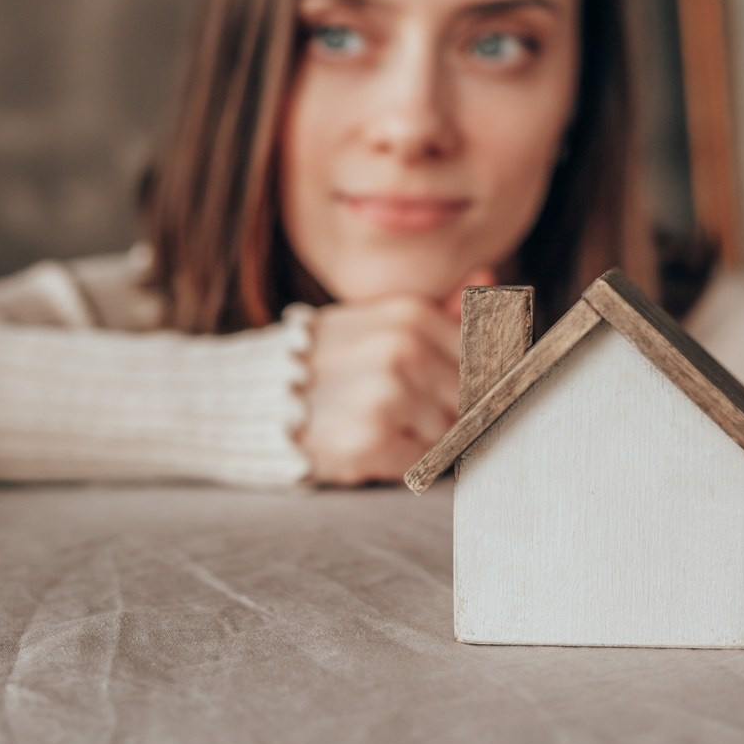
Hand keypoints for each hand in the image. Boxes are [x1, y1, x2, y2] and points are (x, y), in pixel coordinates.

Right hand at [298, 268, 495, 486]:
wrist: (256, 400)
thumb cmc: (326, 362)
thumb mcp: (378, 322)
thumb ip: (440, 309)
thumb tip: (487, 280)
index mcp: (410, 315)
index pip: (482, 359)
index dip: (469, 382)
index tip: (439, 389)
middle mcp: (402, 349)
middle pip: (469, 399)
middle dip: (445, 412)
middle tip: (402, 410)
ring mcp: (387, 394)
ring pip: (448, 433)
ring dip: (421, 439)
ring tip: (380, 423)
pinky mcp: (371, 439)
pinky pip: (421, 463)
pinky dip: (402, 462)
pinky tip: (371, 444)